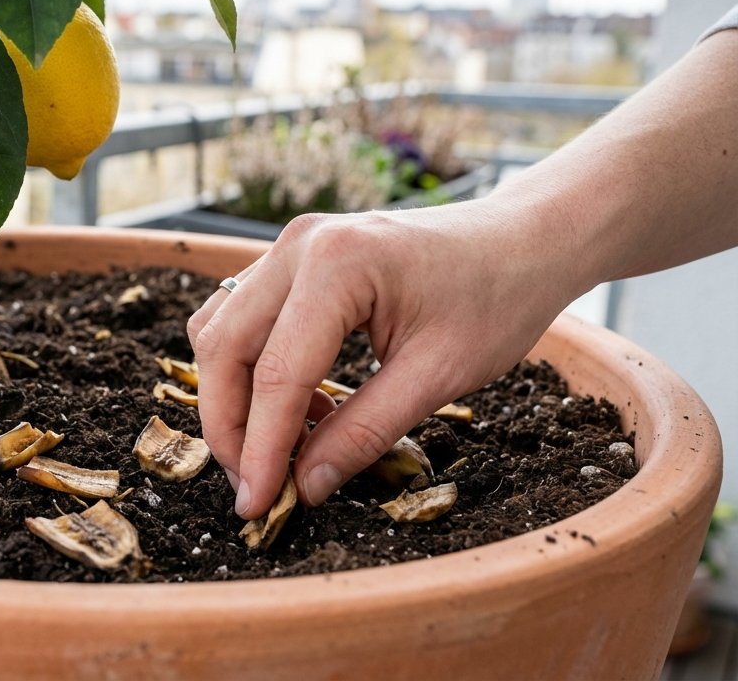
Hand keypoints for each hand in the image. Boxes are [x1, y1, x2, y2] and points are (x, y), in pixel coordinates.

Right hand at [187, 200, 583, 517]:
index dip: (261, 448)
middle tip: (254, 486)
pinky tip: (300, 409)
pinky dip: (252, 369)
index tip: (257, 504)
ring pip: (220, 331)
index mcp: (338, 264)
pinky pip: (242, 317)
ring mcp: (290, 245)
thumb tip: (305, 486)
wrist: (523, 240)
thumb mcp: (438, 377)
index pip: (276, 373)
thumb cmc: (496, 298)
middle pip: (225, 347)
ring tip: (278, 451)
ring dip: (234, 397)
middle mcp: (300, 245)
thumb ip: (364, 432)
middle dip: (231, 426)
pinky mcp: (292, 258)